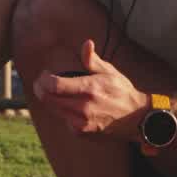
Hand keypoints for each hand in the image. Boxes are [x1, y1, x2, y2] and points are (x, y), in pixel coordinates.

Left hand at [33, 39, 148, 139]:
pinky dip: (61, 110)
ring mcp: (81, 123)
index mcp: (90, 89)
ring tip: (54, 91)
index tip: (45, 74)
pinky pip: (62, 119)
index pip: (55, 85)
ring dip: (49, 99)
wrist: (136, 119)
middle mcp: (83, 108)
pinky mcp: (81, 133)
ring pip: (53, 110)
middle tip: (42, 82)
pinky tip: (69, 105)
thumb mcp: (110, 72)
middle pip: (48, 99)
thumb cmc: (122, 92)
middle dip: (40, 88)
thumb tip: (86, 43)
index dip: (44, 79)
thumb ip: (92, 60)